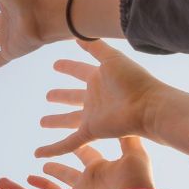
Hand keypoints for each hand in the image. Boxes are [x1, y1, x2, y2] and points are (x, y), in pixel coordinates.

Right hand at [22, 138, 156, 188]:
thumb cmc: (136, 183)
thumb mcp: (134, 155)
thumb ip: (129, 138)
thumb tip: (130, 115)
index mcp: (100, 169)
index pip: (85, 154)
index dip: (77, 147)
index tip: (68, 139)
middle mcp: (87, 184)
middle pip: (65, 175)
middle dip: (54, 169)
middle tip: (42, 162)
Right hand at [35, 40, 168, 156]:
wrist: (148, 106)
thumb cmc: (134, 80)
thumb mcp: (112, 58)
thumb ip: (95, 47)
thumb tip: (77, 35)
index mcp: (99, 79)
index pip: (79, 71)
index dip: (68, 67)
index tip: (55, 64)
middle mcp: (95, 98)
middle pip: (72, 97)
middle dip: (60, 96)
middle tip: (48, 95)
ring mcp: (92, 116)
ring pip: (69, 120)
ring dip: (56, 122)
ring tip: (42, 122)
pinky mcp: (91, 131)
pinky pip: (68, 143)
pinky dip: (53, 149)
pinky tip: (39, 153)